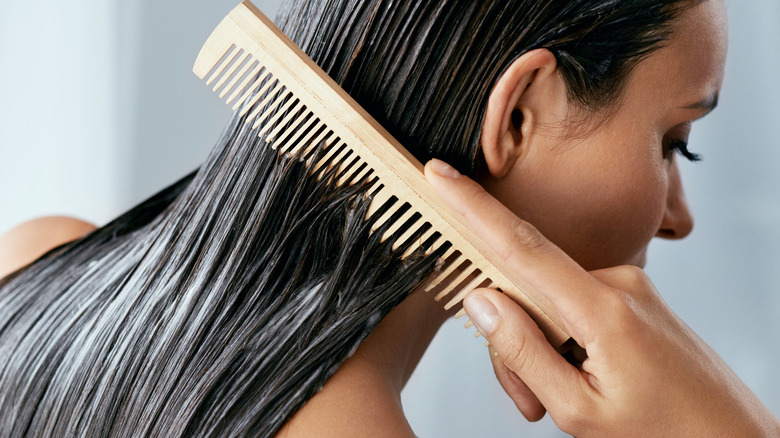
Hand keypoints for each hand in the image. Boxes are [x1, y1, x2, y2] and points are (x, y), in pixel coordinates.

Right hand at [424, 159, 779, 436]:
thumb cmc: (664, 432)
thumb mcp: (578, 409)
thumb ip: (522, 350)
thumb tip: (481, 300)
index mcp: (604, 309)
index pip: (522, 247)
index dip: (473, 207)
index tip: (440, 174)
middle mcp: (617, 283)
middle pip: (527, 290)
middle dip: (513, 341)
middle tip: (528, 401)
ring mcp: (627, 286)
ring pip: (547, 303)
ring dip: (539, 349)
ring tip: (557, 400)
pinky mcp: (630, 295)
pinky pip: (571, 306)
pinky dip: (560, 340)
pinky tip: (576, 376)